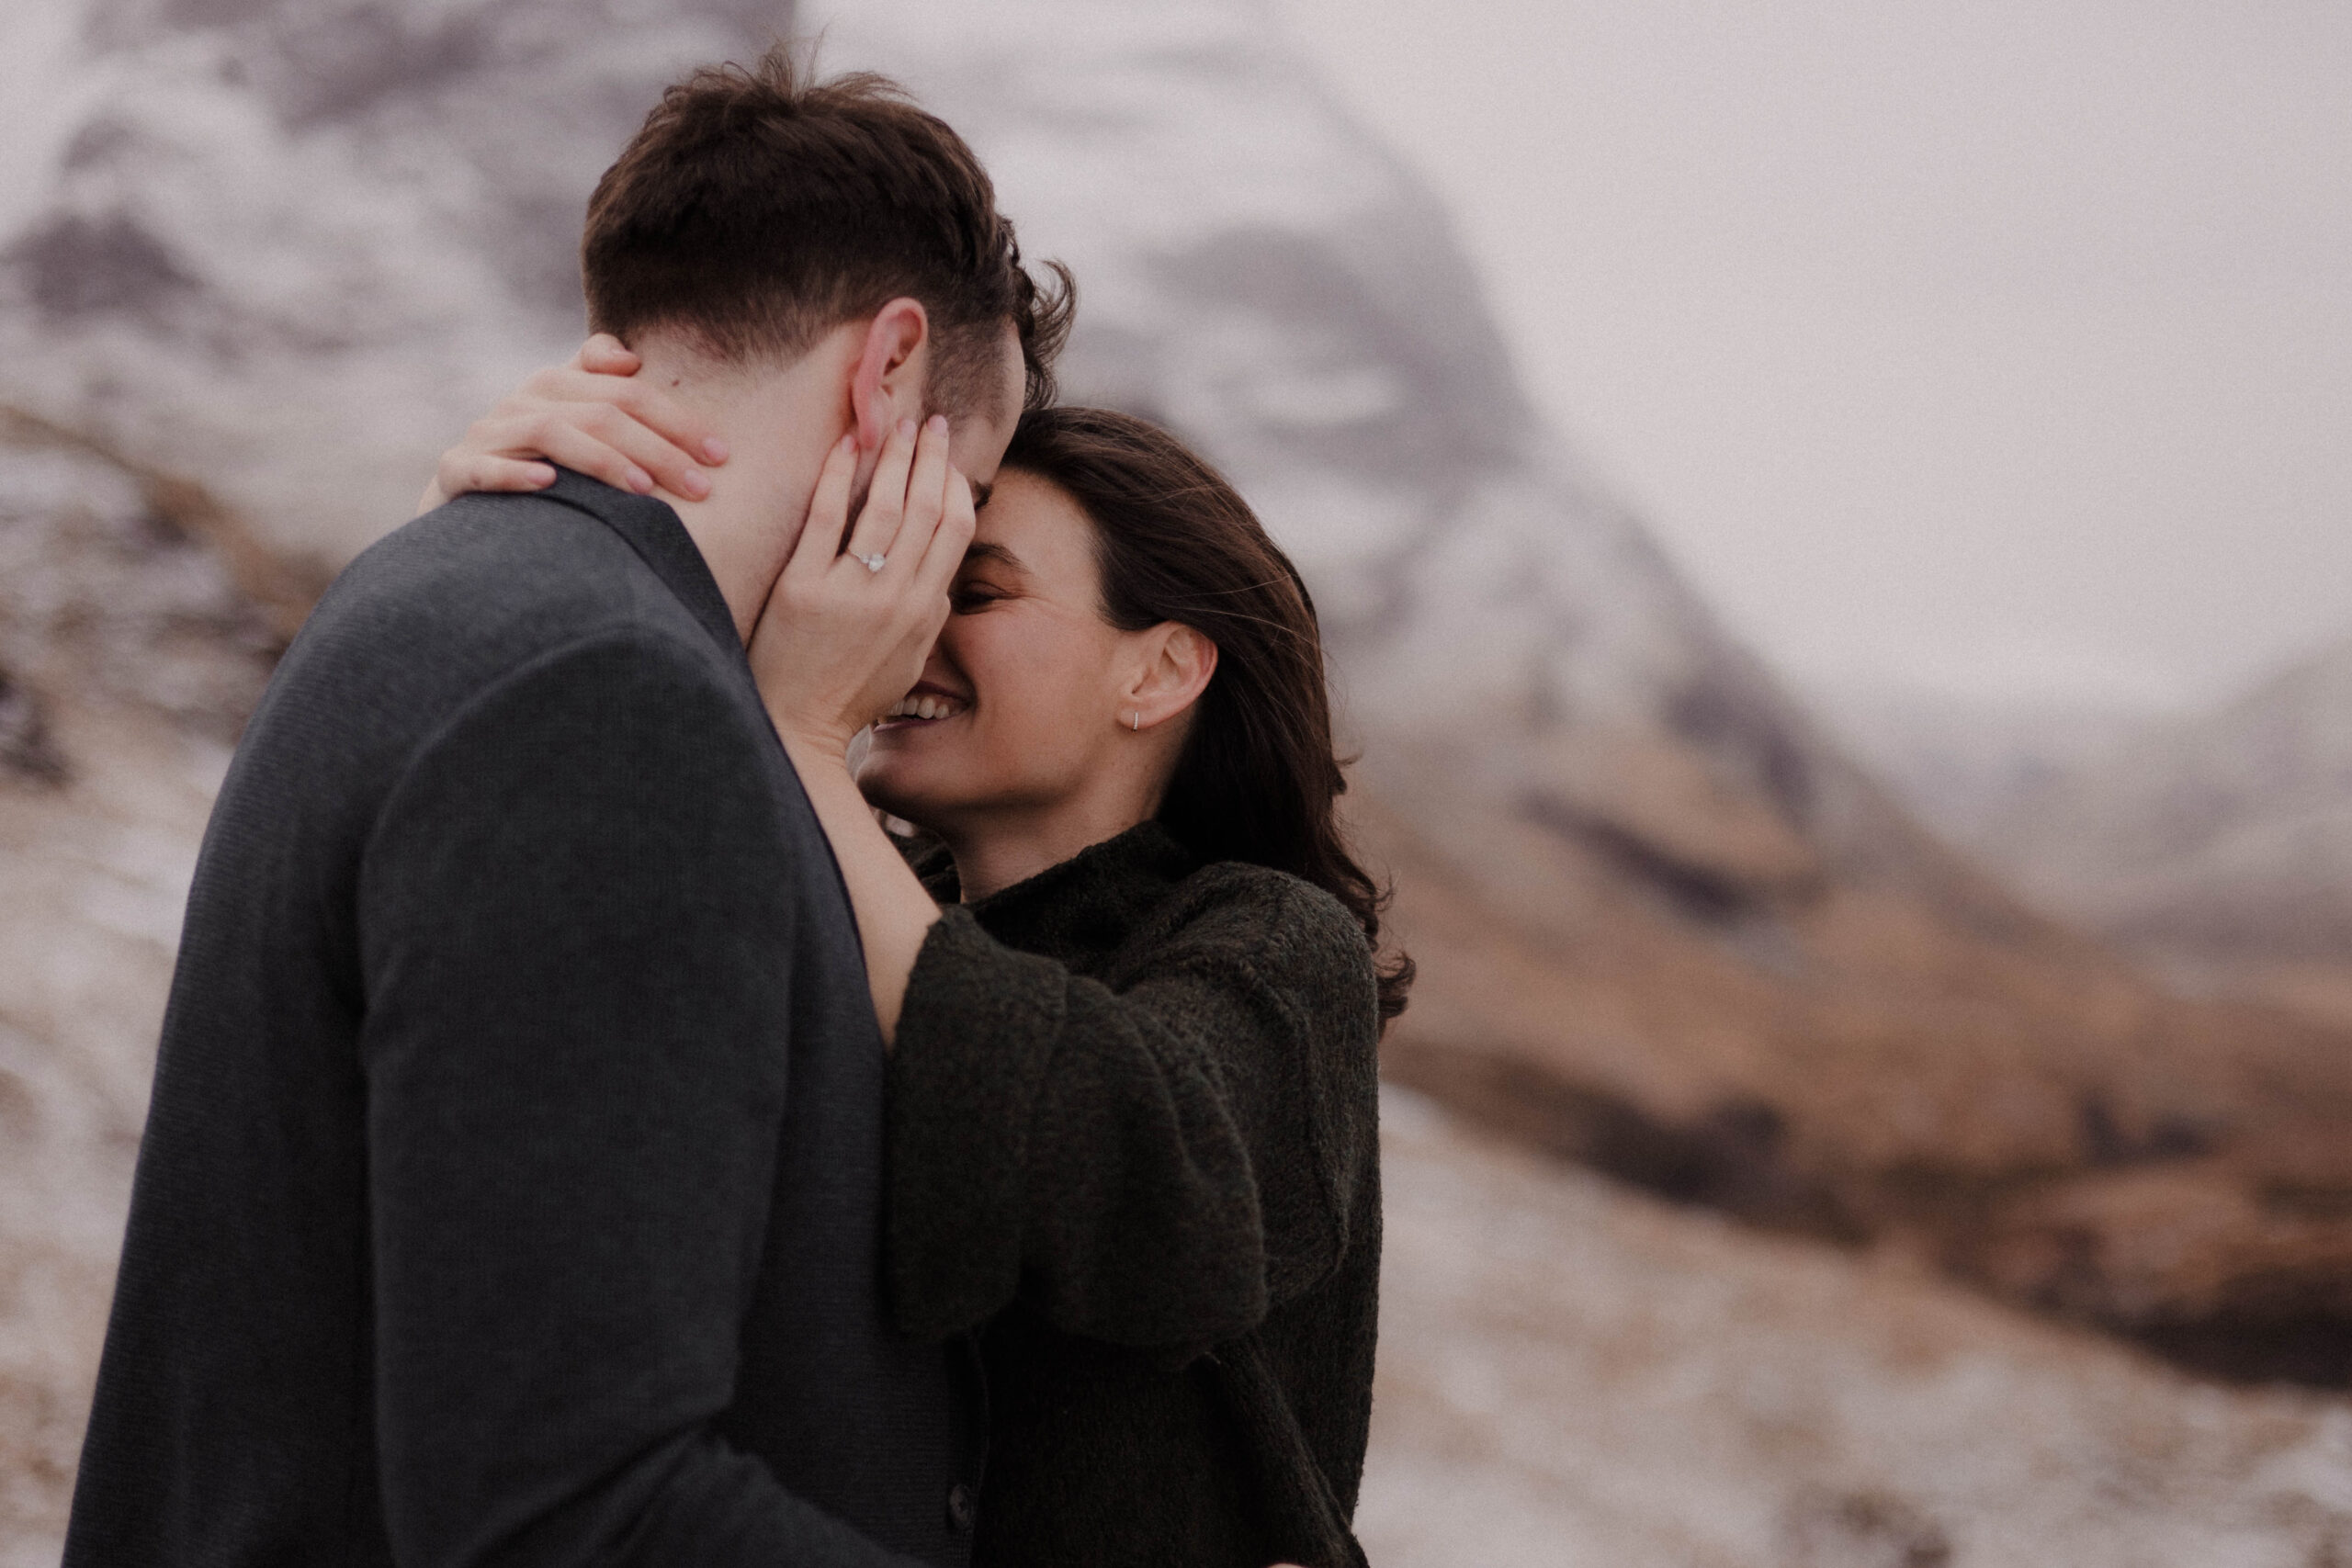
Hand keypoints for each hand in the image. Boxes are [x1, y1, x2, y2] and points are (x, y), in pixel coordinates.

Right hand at [416, 335, 728, 511]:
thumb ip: (600, 383)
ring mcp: (487, 436)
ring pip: (551, 435)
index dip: (676, 420)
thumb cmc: (533, 462)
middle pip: (599, 414)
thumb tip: (631, 359)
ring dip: (602, 461)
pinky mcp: (457, 471)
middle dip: (657, 449)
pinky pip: (484, 468)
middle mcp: (521, 402)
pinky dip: (515, 474)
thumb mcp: (569, 419)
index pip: (627, 393)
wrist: (459, 502)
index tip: (720, 455)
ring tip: (644, 490)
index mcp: (555, 385)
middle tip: (700, 486)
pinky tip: (549, 484)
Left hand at [750, 415, 974, 760]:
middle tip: (931, 423)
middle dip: (931, 459)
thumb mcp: (909, 660)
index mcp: (924, 612)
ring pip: (883, 506)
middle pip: (924, 509)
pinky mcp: (803, 585)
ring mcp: (849, 590)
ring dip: (893, 457)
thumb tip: (938, 571)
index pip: (954, 532)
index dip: (956, 487)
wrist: (796, 729)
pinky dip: (837, 474)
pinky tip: (844, 444)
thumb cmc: (851, 696)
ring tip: (896, 424)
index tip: (950, 459)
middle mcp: (894, 597)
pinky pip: (826, 516)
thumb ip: (928, 614)